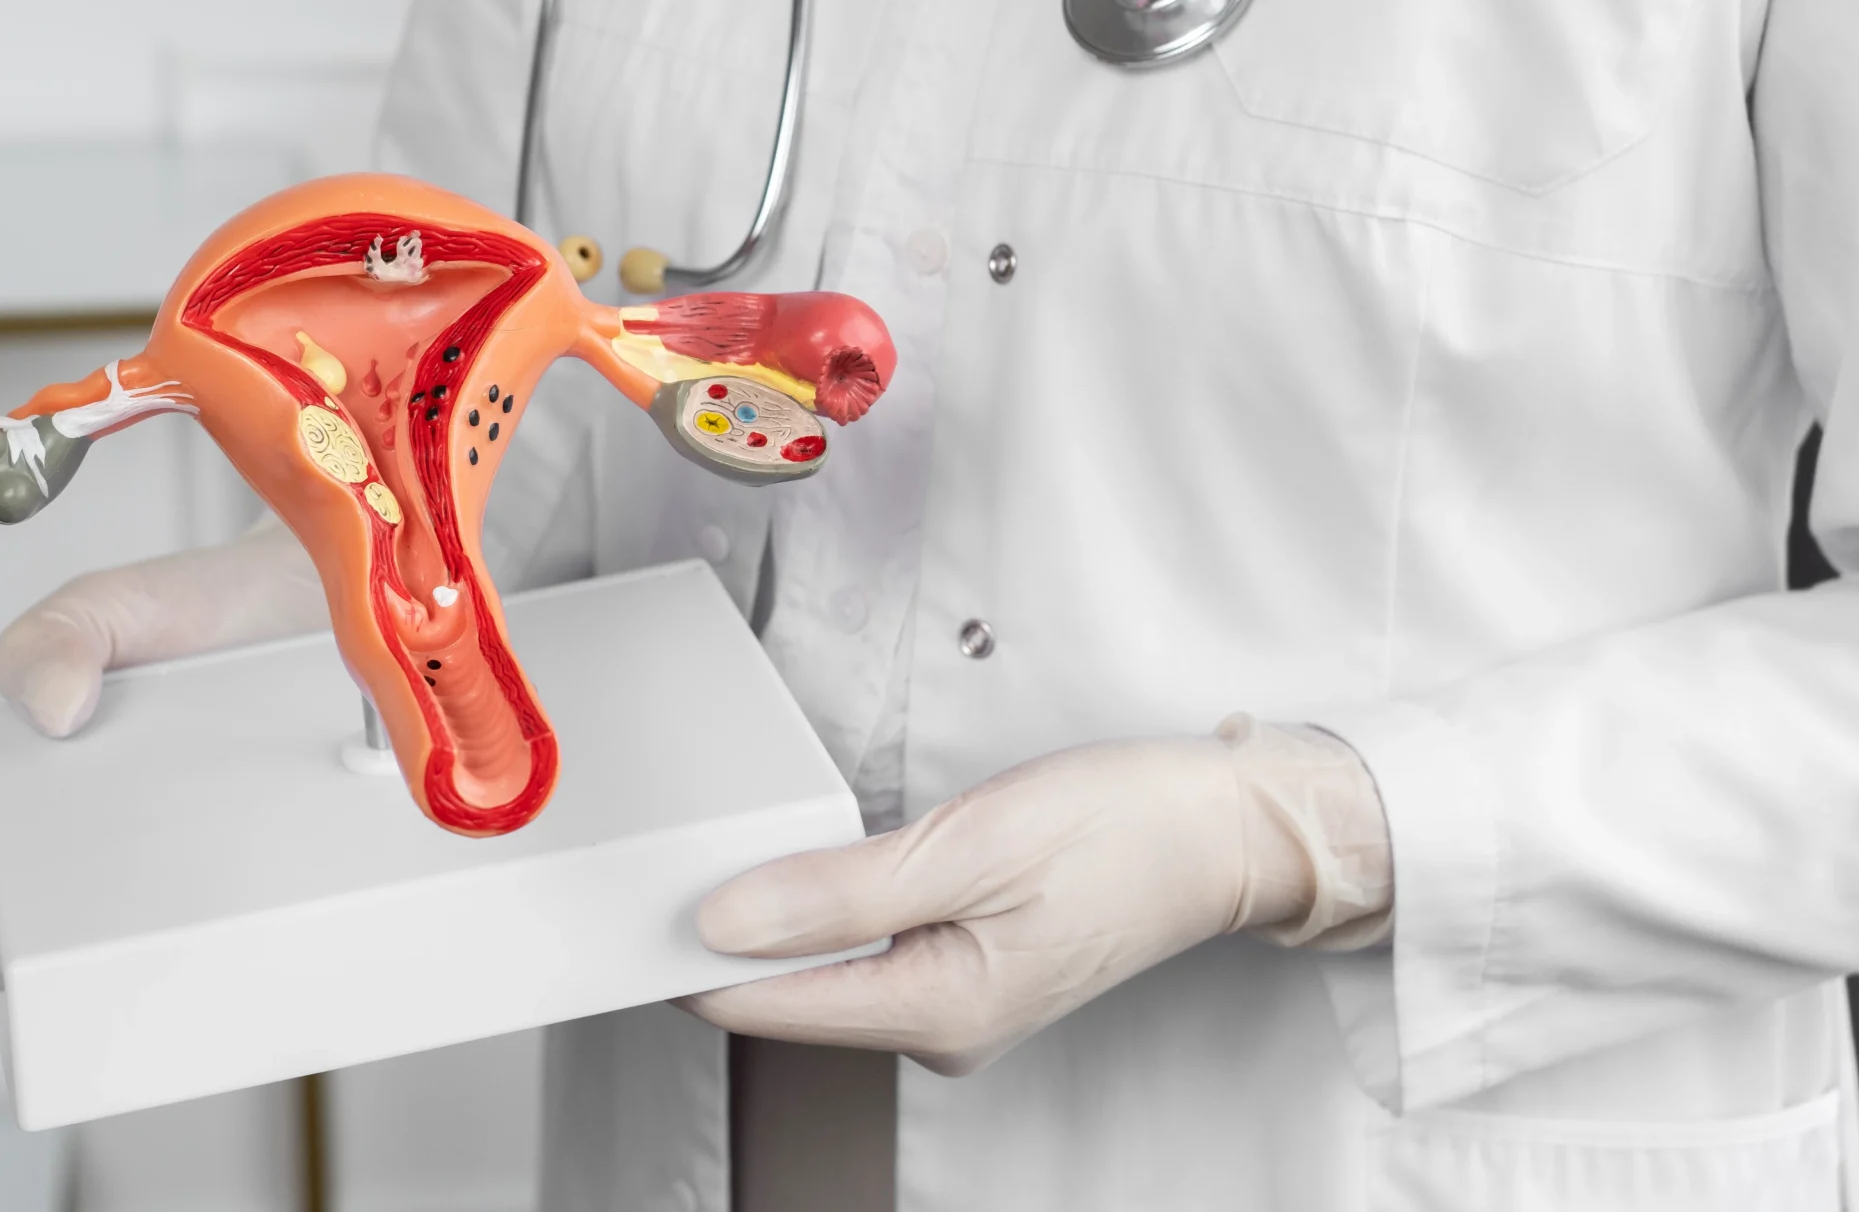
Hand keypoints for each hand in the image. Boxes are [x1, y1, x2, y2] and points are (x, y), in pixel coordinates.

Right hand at [0, 520, 324, 995]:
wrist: (307, 593)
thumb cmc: (192, 612)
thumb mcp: (109, 609)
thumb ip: (59, 634)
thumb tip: (49, 704)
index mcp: (47, 795)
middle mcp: (116, 841)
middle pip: (67, 937)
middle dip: (50, 983)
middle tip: (52, 1000)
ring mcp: (197, 855)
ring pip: (162, 945)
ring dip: (158, 979)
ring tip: (165, 1005)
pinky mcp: (270, 856)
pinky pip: (257, 920)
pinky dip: (255, 949)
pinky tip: (267, 966)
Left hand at [677, 720, 1390, 1074]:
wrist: (1232, 828)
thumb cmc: (1125, 828)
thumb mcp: (970, 843)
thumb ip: (839, 891)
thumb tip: (724, 923)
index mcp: (935, 1011)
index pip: (760, 1004)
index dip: (680, 952)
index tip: (627, 900)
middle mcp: (938, 1029)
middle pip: (785, 994)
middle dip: (725, 932)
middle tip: (672, 851)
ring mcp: (954, 1005)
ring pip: (824, 970)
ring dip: (776, 918)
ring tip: (739, 848)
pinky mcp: (969, 971)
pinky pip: (867, 952)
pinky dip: (828, 912)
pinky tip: (814, 866)